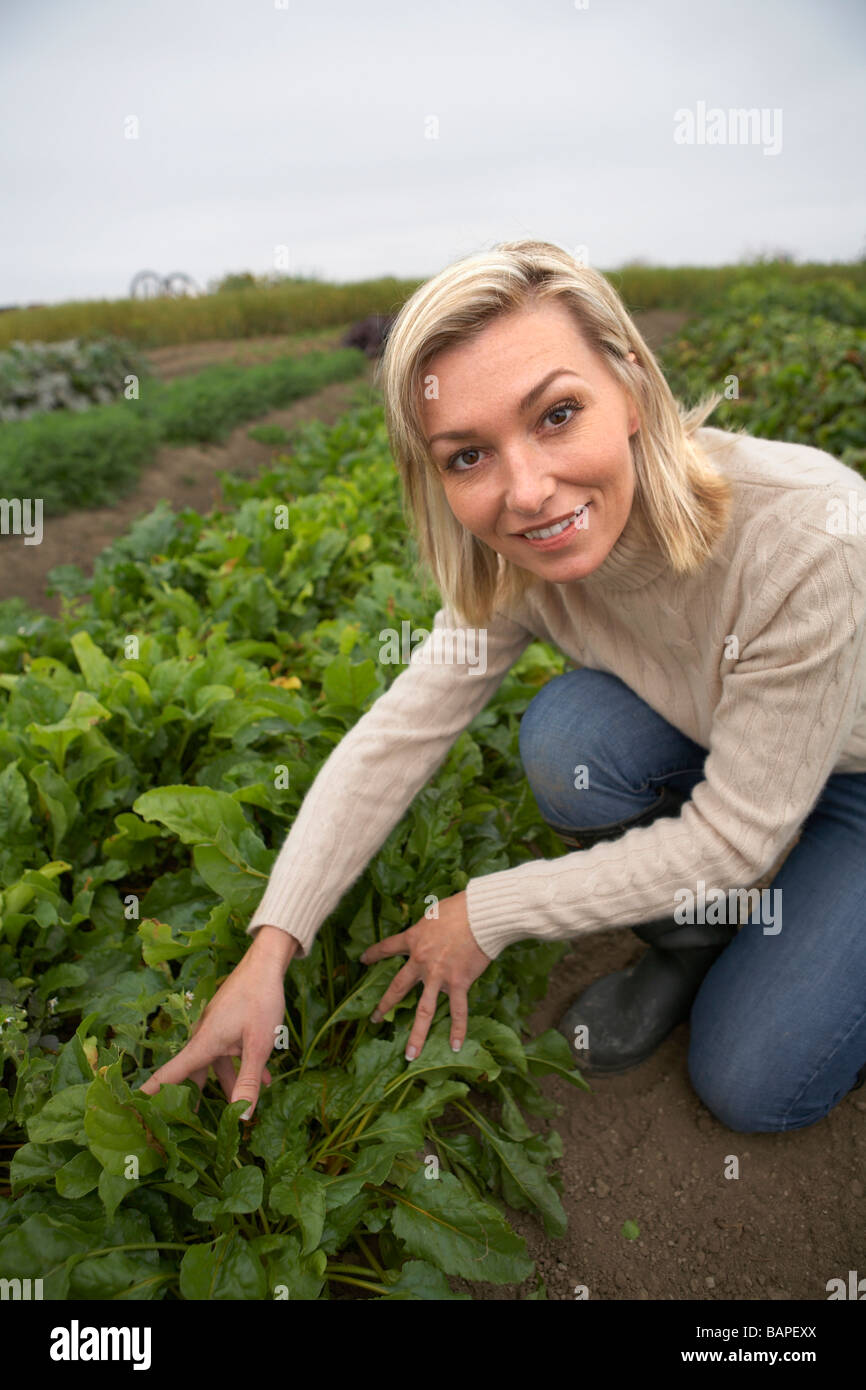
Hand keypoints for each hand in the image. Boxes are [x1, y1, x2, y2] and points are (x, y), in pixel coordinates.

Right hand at [137, 925, 298, 1118]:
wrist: (267, 963)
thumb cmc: (260, 1000)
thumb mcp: (258, 1044)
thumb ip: (248, 1080)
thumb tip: (241, 1118)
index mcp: (203, 1044)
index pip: (169, 1074)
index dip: (150, 1094)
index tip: (131, 1111)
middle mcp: (204, 1038)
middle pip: (191, 1074)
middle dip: (189, 1099)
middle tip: (183, 1125)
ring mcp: (216, 1031)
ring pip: (216, 1065)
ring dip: (227, 1083)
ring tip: (235, 1109)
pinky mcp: (229, 1025)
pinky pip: (230, 1052)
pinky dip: (242, 1066)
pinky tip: (264, 1079)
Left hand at [359, 891, 490, 1060]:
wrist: (480, 915)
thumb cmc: (461, 907)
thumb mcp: (435, 913)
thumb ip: (430, 926)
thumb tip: (434, 928)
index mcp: (414, 939)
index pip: (388, 947)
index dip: (374, 954)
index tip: (363, 959)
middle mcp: (421, 961)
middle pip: (398, 987)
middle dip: (385, 1005)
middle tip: (374, 1019)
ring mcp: (439, 976)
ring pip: (424, 1010)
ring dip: (417, 1034)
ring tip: (410, 1054)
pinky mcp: (459, 982)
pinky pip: (458, 1010)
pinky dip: (458, 1029)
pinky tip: (456, 1046)